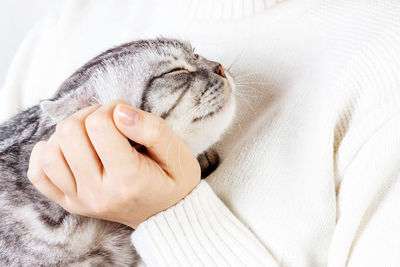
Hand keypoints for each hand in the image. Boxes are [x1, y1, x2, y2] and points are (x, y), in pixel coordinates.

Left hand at [27, 100, 200, 228]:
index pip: (99, 125)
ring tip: (90, 135)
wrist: (166, 215)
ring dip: (68, 133)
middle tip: (109, 121)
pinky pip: (39, 175)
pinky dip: (46, 154)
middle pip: (70, 133)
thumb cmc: (174, 181)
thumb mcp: (177, 152)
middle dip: (89, 115)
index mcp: (128, 179)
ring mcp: (81, 200)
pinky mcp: (70, 203)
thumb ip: (151, 129)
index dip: (112, 108)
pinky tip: (67, 149)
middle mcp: (99, 193)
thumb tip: (119, 111)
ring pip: (50, 152)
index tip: (126, 116)